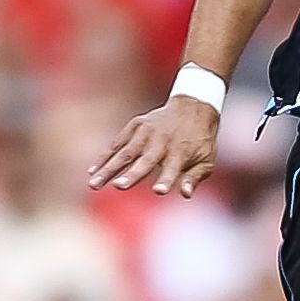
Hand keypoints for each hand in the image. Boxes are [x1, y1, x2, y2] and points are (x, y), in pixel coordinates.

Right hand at [88, 97, 218, 196]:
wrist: (194, 106)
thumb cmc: (200, 140)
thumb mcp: (206, 160)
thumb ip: (195, 178)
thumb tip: (186, 194)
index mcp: (181, 153)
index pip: (173, 170)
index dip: (166, 180)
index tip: (159, 191)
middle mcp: (162, 142)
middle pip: (145, 161)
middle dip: (132, 174)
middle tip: (119, 186)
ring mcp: (147, 132)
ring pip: (125, 153)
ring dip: (109, 169)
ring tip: (93, 184)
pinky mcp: (136, 125)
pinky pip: (118, 143)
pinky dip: (105, 156)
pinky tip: (92, 170)